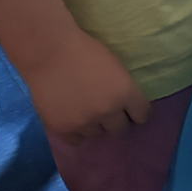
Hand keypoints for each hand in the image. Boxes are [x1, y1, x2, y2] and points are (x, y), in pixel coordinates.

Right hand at [26, 28, 150, 143]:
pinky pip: (76, 140)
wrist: (48, 52)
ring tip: (85, 112)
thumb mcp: (115, 66)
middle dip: (116, 121)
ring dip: (95, 125)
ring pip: (97, 134)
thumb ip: (122, 88)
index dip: (137, 112)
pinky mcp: (63, 129)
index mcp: (125, 92)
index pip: (143, 115)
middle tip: (107, 111)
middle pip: (120, 129)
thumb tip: (125, 105)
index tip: (132, 111)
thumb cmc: (84, 50)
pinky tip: (72, 120)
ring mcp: (85, 122)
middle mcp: (108, 111)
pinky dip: (76, 132)